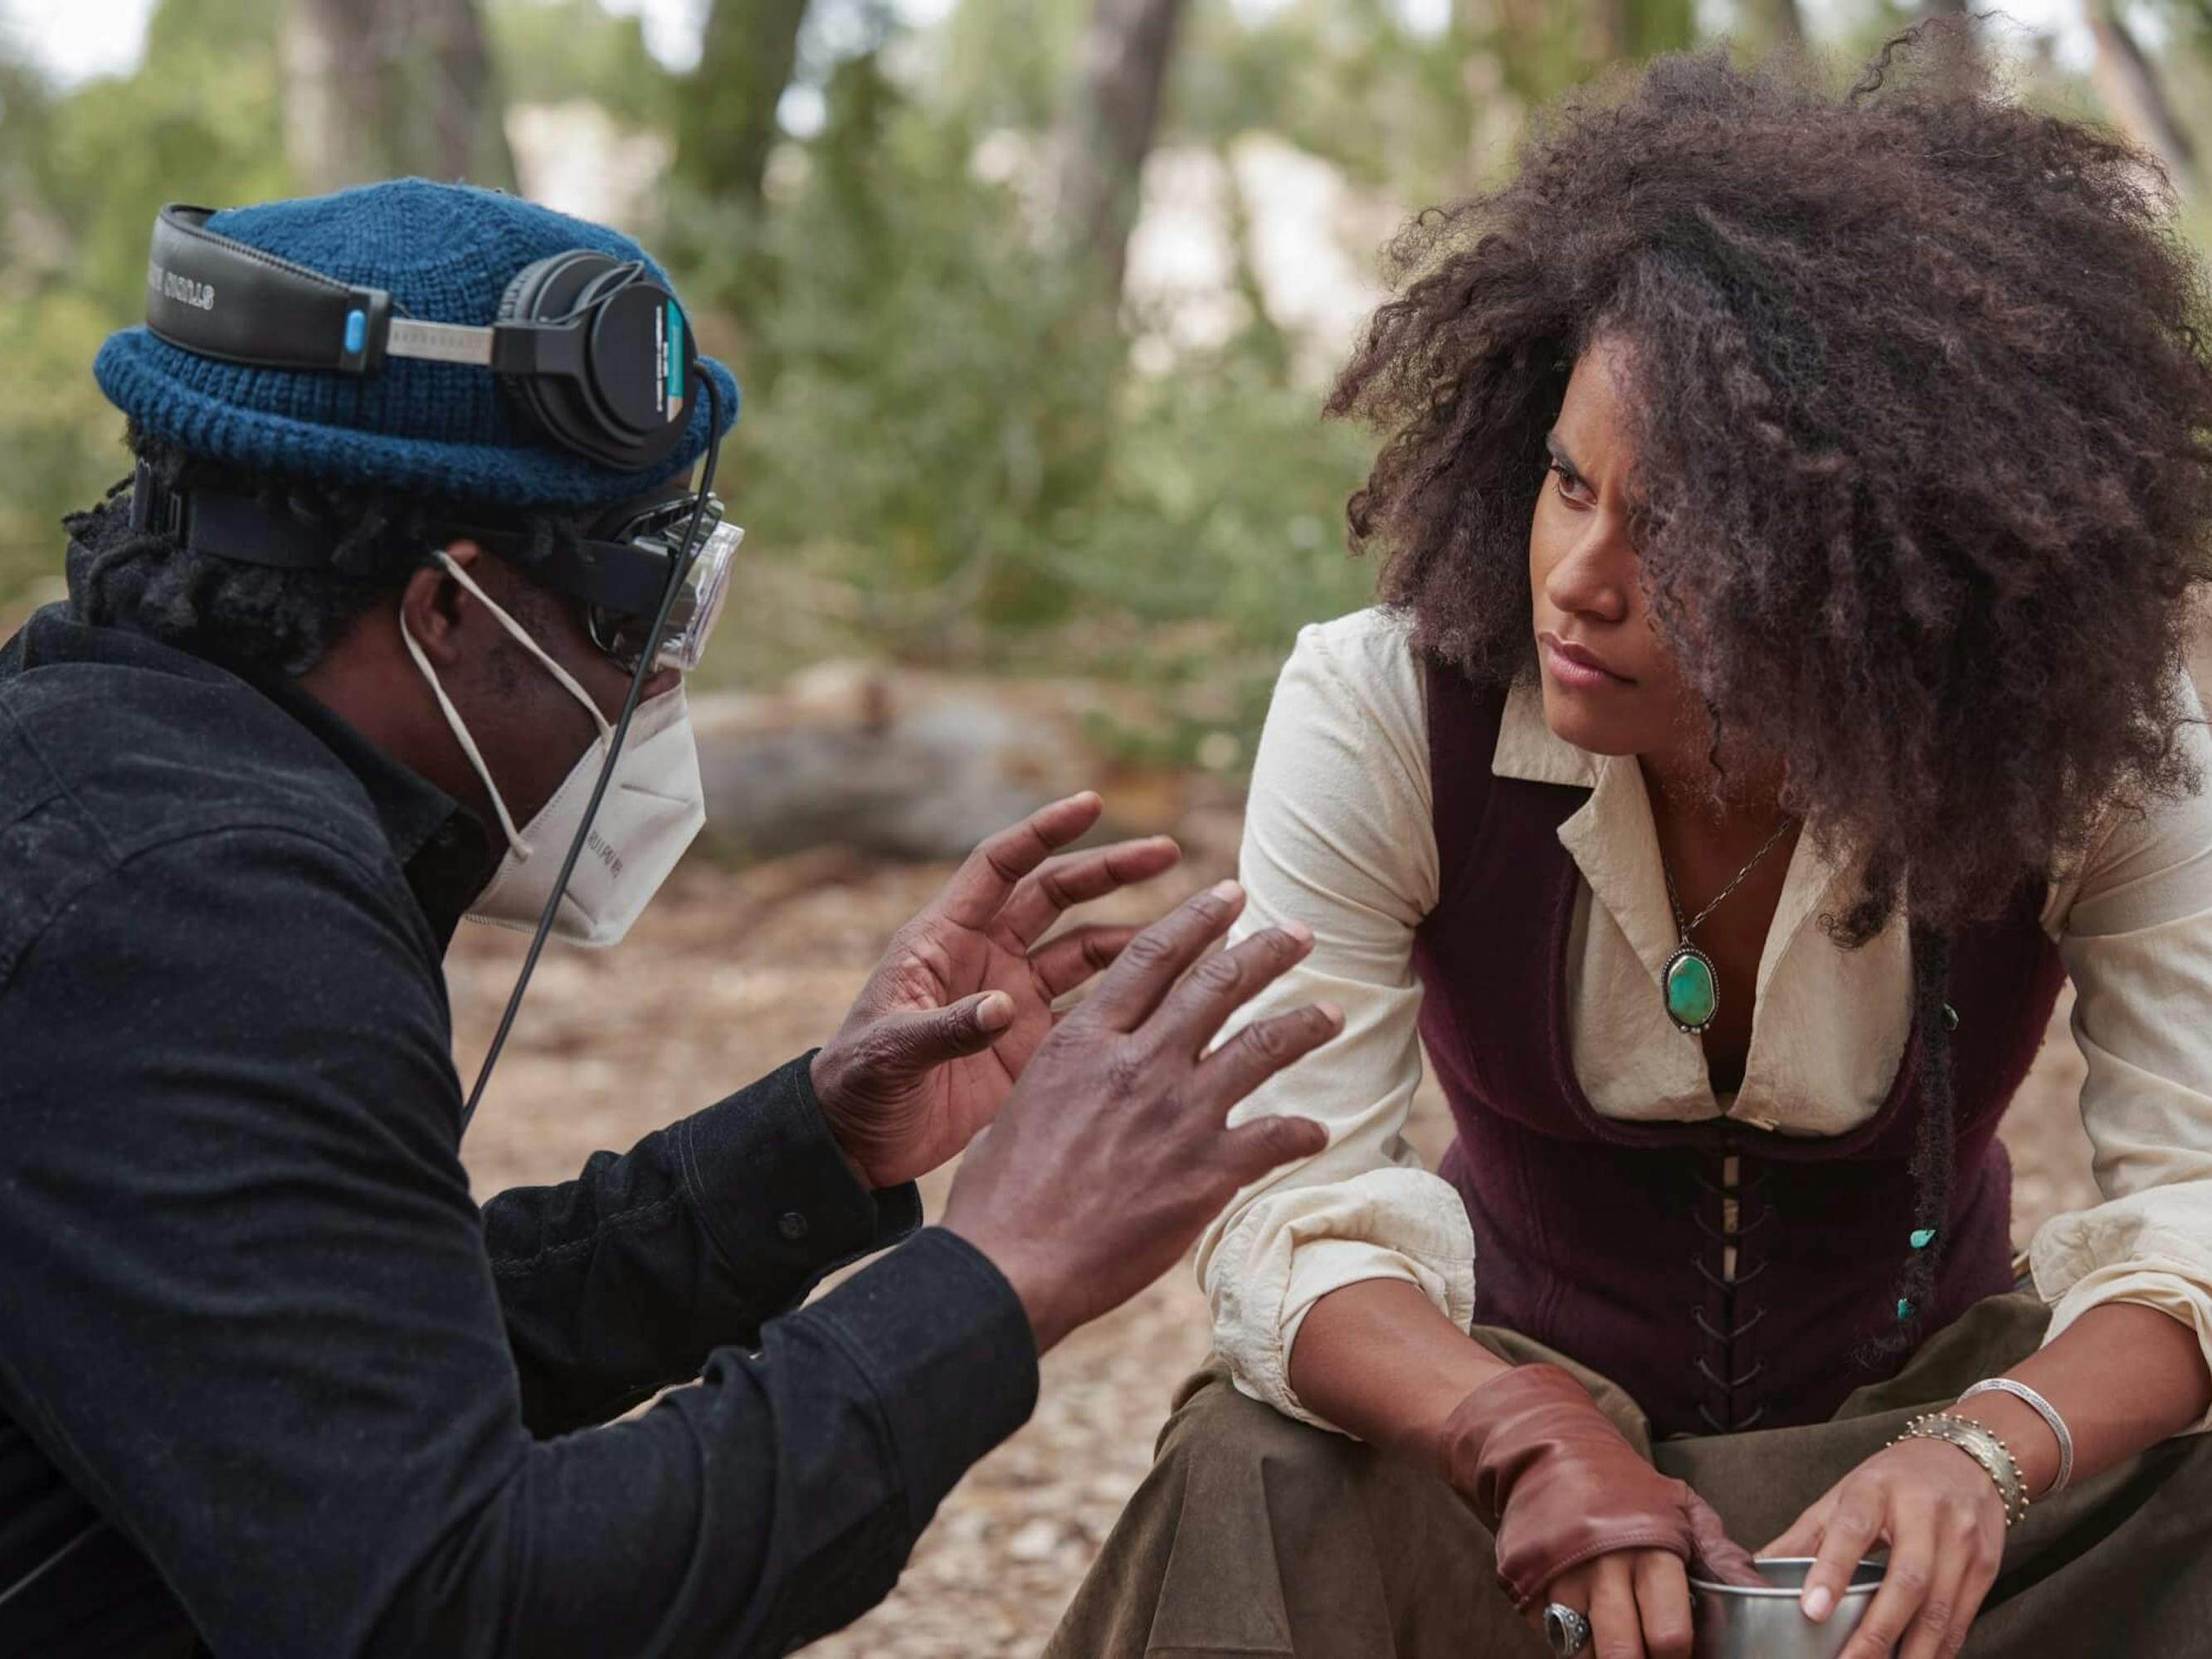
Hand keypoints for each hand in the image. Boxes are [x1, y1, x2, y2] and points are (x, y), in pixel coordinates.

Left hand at [811, 792, 1179, 1187]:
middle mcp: (985, 957)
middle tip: (1166, 851)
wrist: (857, 1144)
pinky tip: (1174, 993)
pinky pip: (1091, 1010)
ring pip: (1084, 949)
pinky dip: (1129, 998)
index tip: (1091, 804)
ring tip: (1190, 926)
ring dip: (1131, 934)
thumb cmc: (855, 1084)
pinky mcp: (1031, 1044)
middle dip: (1110, 870)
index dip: (1044, 832)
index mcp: (943, 938)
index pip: (1000, 866)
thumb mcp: (890, 1051)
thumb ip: (945, 1027)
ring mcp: (1013, 998)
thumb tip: (1004, 1006)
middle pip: (1057, 896)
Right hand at [938, 879, 1339, 1351]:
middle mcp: (1138, 1063)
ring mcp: (1179, 1115)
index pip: (1154, 957)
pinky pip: (1275, 1136)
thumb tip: (1077, 1067)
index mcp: (1085, 1040)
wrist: (1014, 1266)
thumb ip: (1063, 1073)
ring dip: (1304, 1023)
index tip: (1230, 896)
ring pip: (1262, 1045)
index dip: (1198, 919)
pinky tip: (1319, 1131)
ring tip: (1333, 1012)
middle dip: (1267, 950)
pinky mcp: (1207, 1172)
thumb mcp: (1018, 1105)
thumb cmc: (1000, 1194)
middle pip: (1219, 984)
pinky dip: (1302, 1131)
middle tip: (1299, 934)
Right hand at [1437, 1362, 1760, 1640]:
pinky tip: (1588, 1623)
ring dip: (1605, 1654)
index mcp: (1650, 1553)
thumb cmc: (1624, 1489)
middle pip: (1624, 1656)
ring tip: (1619, 1635)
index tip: (1683, 1651)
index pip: (1669, 1637)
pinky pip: (1554, 1639)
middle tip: (1650, 1651)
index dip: (1680, 1656)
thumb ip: (1720, 1555)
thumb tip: (1760, 1592)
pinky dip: (1574, 1642)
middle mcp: (1603, 1570)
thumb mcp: (1680, 1509)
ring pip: (1586, 1656)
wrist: (1549, 1454)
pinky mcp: (1528, 1589)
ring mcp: (1561, 1581)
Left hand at [1759, 1436, 2009, 1658]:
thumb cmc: (1893, 1480)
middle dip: (1877, 1632)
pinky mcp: (1986, 1565)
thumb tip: (1754, 1569)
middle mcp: (1924, 1513)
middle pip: (1906, 1580)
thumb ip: (1804, 1536)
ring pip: (1940, 1608)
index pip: (1852, 1529)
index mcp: (1876, 1489)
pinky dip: (1940, 1649)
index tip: (1811, 1610)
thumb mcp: (1843, 1493)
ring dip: (1913, 1653)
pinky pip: (1962, 1618)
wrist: (1967, 1456)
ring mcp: (1962, 1540)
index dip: (1831, 1571)